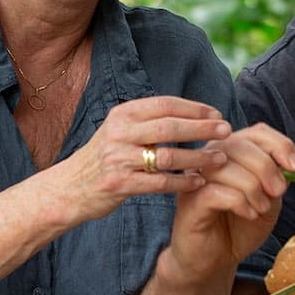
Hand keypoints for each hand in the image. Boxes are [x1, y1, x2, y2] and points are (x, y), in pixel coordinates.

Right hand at [57, 96, 233, 224]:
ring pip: (168, 156)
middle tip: (227, 131)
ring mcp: (118, 158)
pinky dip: (182, 182)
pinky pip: (160, 182)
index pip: (165, 104)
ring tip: (220, 160)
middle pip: (170, 127)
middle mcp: (119, 132)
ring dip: (198, 157)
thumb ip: (147, 121)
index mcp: (122, 114)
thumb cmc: (103, 159)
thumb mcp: (119, 131)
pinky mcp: (119, 184)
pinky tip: (199, 182)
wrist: (68, 189)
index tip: (217, 113)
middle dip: (202, 128)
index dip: (194, 108)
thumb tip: (190, 113)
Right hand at [167, 124, 294, 282]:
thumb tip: (290, 164)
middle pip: (240, 144)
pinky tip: (248, 214)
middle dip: (267, 168)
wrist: (215, 261)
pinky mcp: (189, 201)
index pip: (256, 132)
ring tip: (260, 208)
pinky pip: (216, 191)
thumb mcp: (269, 200)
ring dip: (254, 188)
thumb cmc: (239, 228)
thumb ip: (276, 179)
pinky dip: (240, 202)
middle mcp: (210, 159)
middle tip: (278, 192)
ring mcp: (196, 178)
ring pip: (227, 166)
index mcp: (232, 152)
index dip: (280, 145)